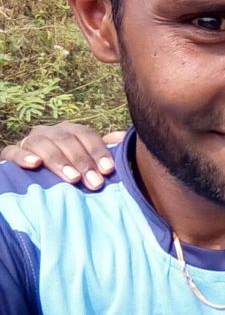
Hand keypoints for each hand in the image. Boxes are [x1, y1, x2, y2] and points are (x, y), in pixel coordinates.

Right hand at [1, 122, 124, 190]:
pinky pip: (13, 151)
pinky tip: (35, 165)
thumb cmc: (71, 169)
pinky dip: (24, 157)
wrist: (36, 174)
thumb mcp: (88, 160)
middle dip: (82, 162)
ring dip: (58, 160)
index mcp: (70, 131)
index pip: (86, 135)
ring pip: (43, 144)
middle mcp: (51, 132)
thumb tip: (123, 137)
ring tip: (72, 178)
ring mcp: (30, 141)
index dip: (98, 151)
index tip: (108, 171)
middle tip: (94, 183)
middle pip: (67, 140)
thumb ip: (104, 149)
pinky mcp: (11, 154)